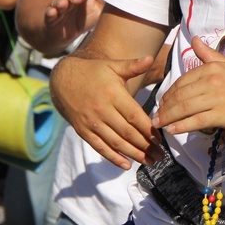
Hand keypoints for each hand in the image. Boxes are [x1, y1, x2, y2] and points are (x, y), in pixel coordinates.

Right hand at [44, 0, 106, 43]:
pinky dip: (50, 12)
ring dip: (61, 2)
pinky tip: (52, 12)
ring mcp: (58, 8)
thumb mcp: (96, 10)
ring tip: (63, 4)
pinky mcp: (50, 18)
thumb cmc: (84, 19)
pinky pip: (49, 13)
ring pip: (58, 2)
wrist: (68, 35)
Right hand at [50, 53, 158, 168]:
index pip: (134, 116)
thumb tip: (149, 58)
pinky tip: (127, 165)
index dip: (148, 130)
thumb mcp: (113, 65)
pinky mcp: (83, 130)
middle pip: (127, 133)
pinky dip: (113, 157)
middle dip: (145, 146)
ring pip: (115, 142)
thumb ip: (132, 66)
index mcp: (113, 94)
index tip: (160, 140)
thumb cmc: (94, 71)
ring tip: (150, 162)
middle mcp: (102, 110)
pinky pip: (99, 147)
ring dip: (134, 154)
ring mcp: (91, 122)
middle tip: (161, 156)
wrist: (63, 79)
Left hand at [152, 37, 224, 134]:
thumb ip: (209, 54)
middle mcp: (213, 81)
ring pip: (185, 108)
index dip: (169, 93)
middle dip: (165, 107)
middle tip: (157, 115)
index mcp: (212, 68)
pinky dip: (182, 126)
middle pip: (180, 95)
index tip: (163, 102)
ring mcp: (218, 98)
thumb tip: (195, 40)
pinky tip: (172, 130)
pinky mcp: (223, 115)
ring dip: (168, 117)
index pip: (182, 81)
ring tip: (159, 124)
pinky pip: (197, 121)